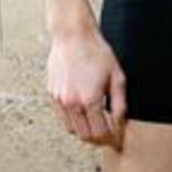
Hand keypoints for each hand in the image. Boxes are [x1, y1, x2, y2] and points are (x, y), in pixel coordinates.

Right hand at [46, 27, 126, 149]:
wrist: (73, 35)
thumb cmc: (96, 51)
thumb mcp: (117, 75)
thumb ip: (120, 102)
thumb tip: (120, 120)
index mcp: (90, 100)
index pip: (100, 133)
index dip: (110, 137)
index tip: (115, 134)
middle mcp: (72, 103)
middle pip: (84, 136)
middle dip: (96, 137)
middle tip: (105, 130)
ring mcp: (60, 100)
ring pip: (71, 129)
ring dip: (83, 129)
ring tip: (93, 119)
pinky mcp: (52, 94)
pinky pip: (61, 116)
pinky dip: (71, 118)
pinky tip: (81, 108)